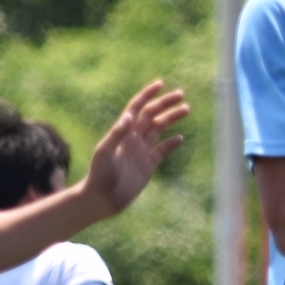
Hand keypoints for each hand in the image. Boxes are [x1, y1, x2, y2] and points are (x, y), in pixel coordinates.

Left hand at [78, 82, 190, 216]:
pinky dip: (171, 143)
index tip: (160, 84)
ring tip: (186, 109)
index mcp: (123, 132)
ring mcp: (141, 151)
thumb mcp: (105, 153)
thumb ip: (117, 134)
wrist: (101, 199)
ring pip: (159, 129)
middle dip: (165, 104)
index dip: (147, 95)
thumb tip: (128, 116)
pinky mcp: (147, 166)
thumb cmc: (99, 175)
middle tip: (181, 95)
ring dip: (171, 118)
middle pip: (151, 115)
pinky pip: (162, 150)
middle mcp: (133, 139)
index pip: (136, 108)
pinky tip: (180, 138)